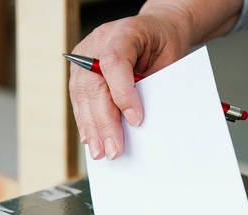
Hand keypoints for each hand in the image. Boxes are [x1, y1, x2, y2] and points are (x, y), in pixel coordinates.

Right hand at [68, 0, 242, 159]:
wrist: (156, 30)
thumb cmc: (164, 45)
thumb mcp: (168, 61)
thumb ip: (152, 86)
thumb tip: (140, 123)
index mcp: (125, 32)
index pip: (114, 63)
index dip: (123, 93)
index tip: (136, 120)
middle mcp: (98, 41)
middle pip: (94, 85)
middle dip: (104, 123)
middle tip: (112, 149)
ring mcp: (85, 55)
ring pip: (82, 95)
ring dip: (91, 127)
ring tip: (99, 151)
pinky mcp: (80, 69)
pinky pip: (79, 98)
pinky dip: (85, 120)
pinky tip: (90, 138)